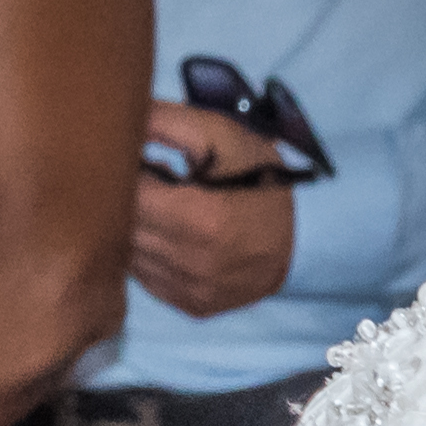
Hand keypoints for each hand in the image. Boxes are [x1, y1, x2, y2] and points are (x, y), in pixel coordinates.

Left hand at [127, 106, 303, 313]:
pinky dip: (147, 254)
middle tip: (142, 180)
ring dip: (132, 228)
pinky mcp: (191, 306)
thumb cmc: (258, 178)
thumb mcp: (222, 136)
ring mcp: (190, 290)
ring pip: (128, 254)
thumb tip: (119, 118)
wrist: (306, 238)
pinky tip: (167, 233)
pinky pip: (146, 279)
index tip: (129, 159)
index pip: (125, 195)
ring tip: (156, 205)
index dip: (121, 172)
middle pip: (122, 226)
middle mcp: (191, 262)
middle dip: (123, 200)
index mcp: (197, 217)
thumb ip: (167, 122)